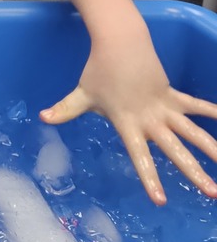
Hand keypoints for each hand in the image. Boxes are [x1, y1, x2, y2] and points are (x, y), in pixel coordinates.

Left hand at [40, 38, 216, 205]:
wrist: (120, 41)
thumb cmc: (98, 70)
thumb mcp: (81, 94)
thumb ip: (65, 110)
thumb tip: (42, 118)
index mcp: (127, 124)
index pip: (139, 156)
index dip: (150, 178)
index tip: (160, 200)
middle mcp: (150, 119)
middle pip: (175, 149)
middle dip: (193, 172)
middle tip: (211, 193)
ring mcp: (164, 106)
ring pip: (193, 131)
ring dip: (211, 149)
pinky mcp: (173, 94)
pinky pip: (196, 106)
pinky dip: (212, 112)